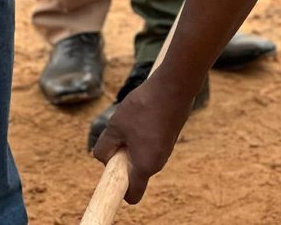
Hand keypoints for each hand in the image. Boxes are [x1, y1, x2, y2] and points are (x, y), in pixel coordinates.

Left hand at [91, 71, 197, 204]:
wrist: (175, 85)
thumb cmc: (144, 107)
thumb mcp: (115, 127)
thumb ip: (104, 147)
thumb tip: (104, 156)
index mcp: (145, 166)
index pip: (132, 195)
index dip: (119, 190)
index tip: (111, 173)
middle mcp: (158, 162)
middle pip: (135, 173)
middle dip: (122, 160)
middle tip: (119, 136)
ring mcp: (166, 148)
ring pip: (142, 156)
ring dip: (132, 144)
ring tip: (131, 121)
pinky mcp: (170, 136)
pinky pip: (151, 144)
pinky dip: (142, 135)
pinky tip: (142, 114)